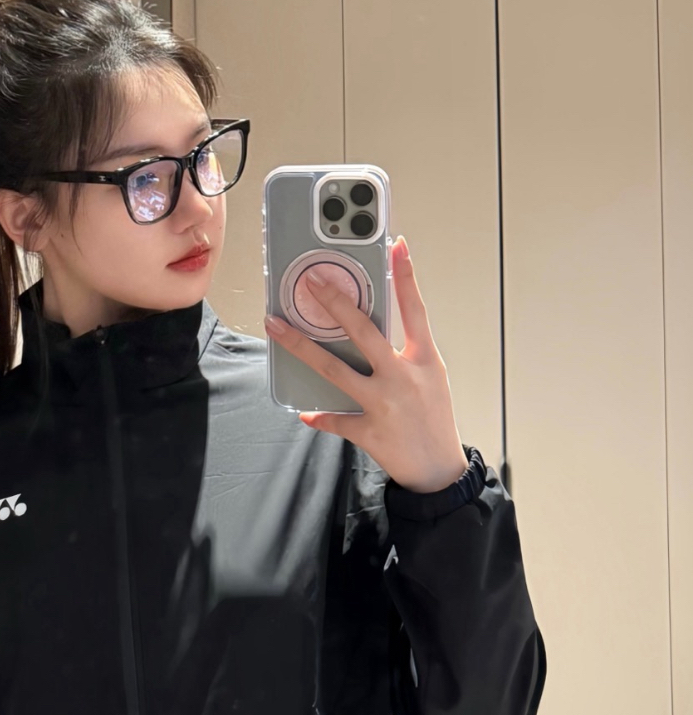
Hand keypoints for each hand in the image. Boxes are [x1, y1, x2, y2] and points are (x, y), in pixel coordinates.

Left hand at [264, 236, 468, 493]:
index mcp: (424, 360)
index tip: (396, 245)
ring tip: (276, 326)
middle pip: (363, 333)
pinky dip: (319, 416)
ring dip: (301, 347)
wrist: (439, 468)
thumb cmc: (435, 418)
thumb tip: (368, 331)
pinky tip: (303, 411)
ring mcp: (383, 404)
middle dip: (335, 303)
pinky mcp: (368, 431)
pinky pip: (335, 419)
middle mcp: (402, 377)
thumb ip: (406, 352)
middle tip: (312, 281)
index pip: (414, 310)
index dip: (406, 277)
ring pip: (334, 370)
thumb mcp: (431, 377)